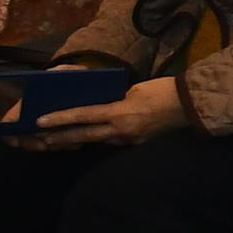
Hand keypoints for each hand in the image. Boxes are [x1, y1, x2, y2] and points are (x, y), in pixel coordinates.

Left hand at [33, 77, 183, 149]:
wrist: (192, 105)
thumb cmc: (163, 91)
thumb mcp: (134, 89)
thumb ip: (115, 99)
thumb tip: (101, 105)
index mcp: (120, 113)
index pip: (83, 116)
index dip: (60, 119)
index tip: (40, 122)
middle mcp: (121, 130)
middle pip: (85, 135)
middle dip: (61, 137)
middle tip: (41, 139)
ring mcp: (130, 139)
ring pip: (98, 140)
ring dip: (79, 140)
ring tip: (60, 139)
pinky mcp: (137, 143)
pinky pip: (114, 141)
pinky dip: (101, 138)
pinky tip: (93, 136)